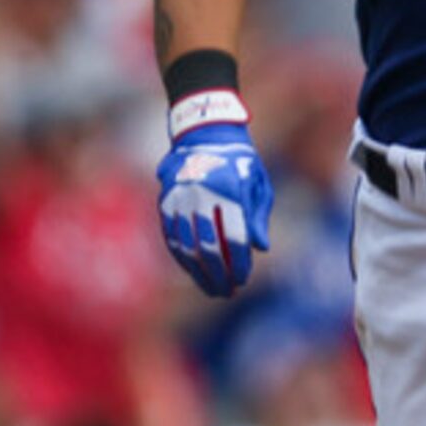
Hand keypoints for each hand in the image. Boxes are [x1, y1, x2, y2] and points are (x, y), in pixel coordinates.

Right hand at [157, 121, 274, 297]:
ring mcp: (180, 198)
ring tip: (211, 289)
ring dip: (198, 272)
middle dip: (218, 275)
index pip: (234, 237)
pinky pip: (171, 236)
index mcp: (229, 190)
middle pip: (208, 246)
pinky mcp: (165, 201)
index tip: (242, 280)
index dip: (238, 263)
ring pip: (186, 245)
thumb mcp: (258, 183)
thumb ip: (258, 216)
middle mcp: (201, 195)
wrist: (204, 132)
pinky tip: (192, 271)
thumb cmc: (240, 161)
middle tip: (227, 292)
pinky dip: (181, 257)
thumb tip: (260, 249)